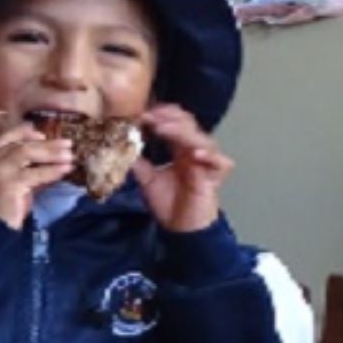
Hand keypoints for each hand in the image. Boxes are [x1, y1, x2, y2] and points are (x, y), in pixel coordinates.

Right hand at [0, 120, 73, 229]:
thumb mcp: (6, 189)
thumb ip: (20, 174)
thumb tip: (47, 162)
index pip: (1, 139)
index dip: (22, 133)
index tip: (41, 133)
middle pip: (16, 145)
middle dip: (44, 143)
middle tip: (66, 143)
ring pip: (25, 152)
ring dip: (50, 152)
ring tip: (69, 154)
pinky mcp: (8, 184)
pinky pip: (35, 173)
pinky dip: (52, 170)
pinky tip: (65, 170)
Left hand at [132, 104, 233, 233]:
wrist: (181, 229)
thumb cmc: (168, 203)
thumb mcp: (147, 179)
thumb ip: (138, 162)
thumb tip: (121, 146)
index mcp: (180, 149)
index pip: (175, 123)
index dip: (161, 115)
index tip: (141, 113)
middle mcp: (195, 151)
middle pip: (188, 124)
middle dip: (168, 118)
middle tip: (149, 116)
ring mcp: (207, 163)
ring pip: (201, 139)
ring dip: (182, 132)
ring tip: (162, 129)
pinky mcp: (216, 177)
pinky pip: (220, 162)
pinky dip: (209, 156)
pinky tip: (196, 154)